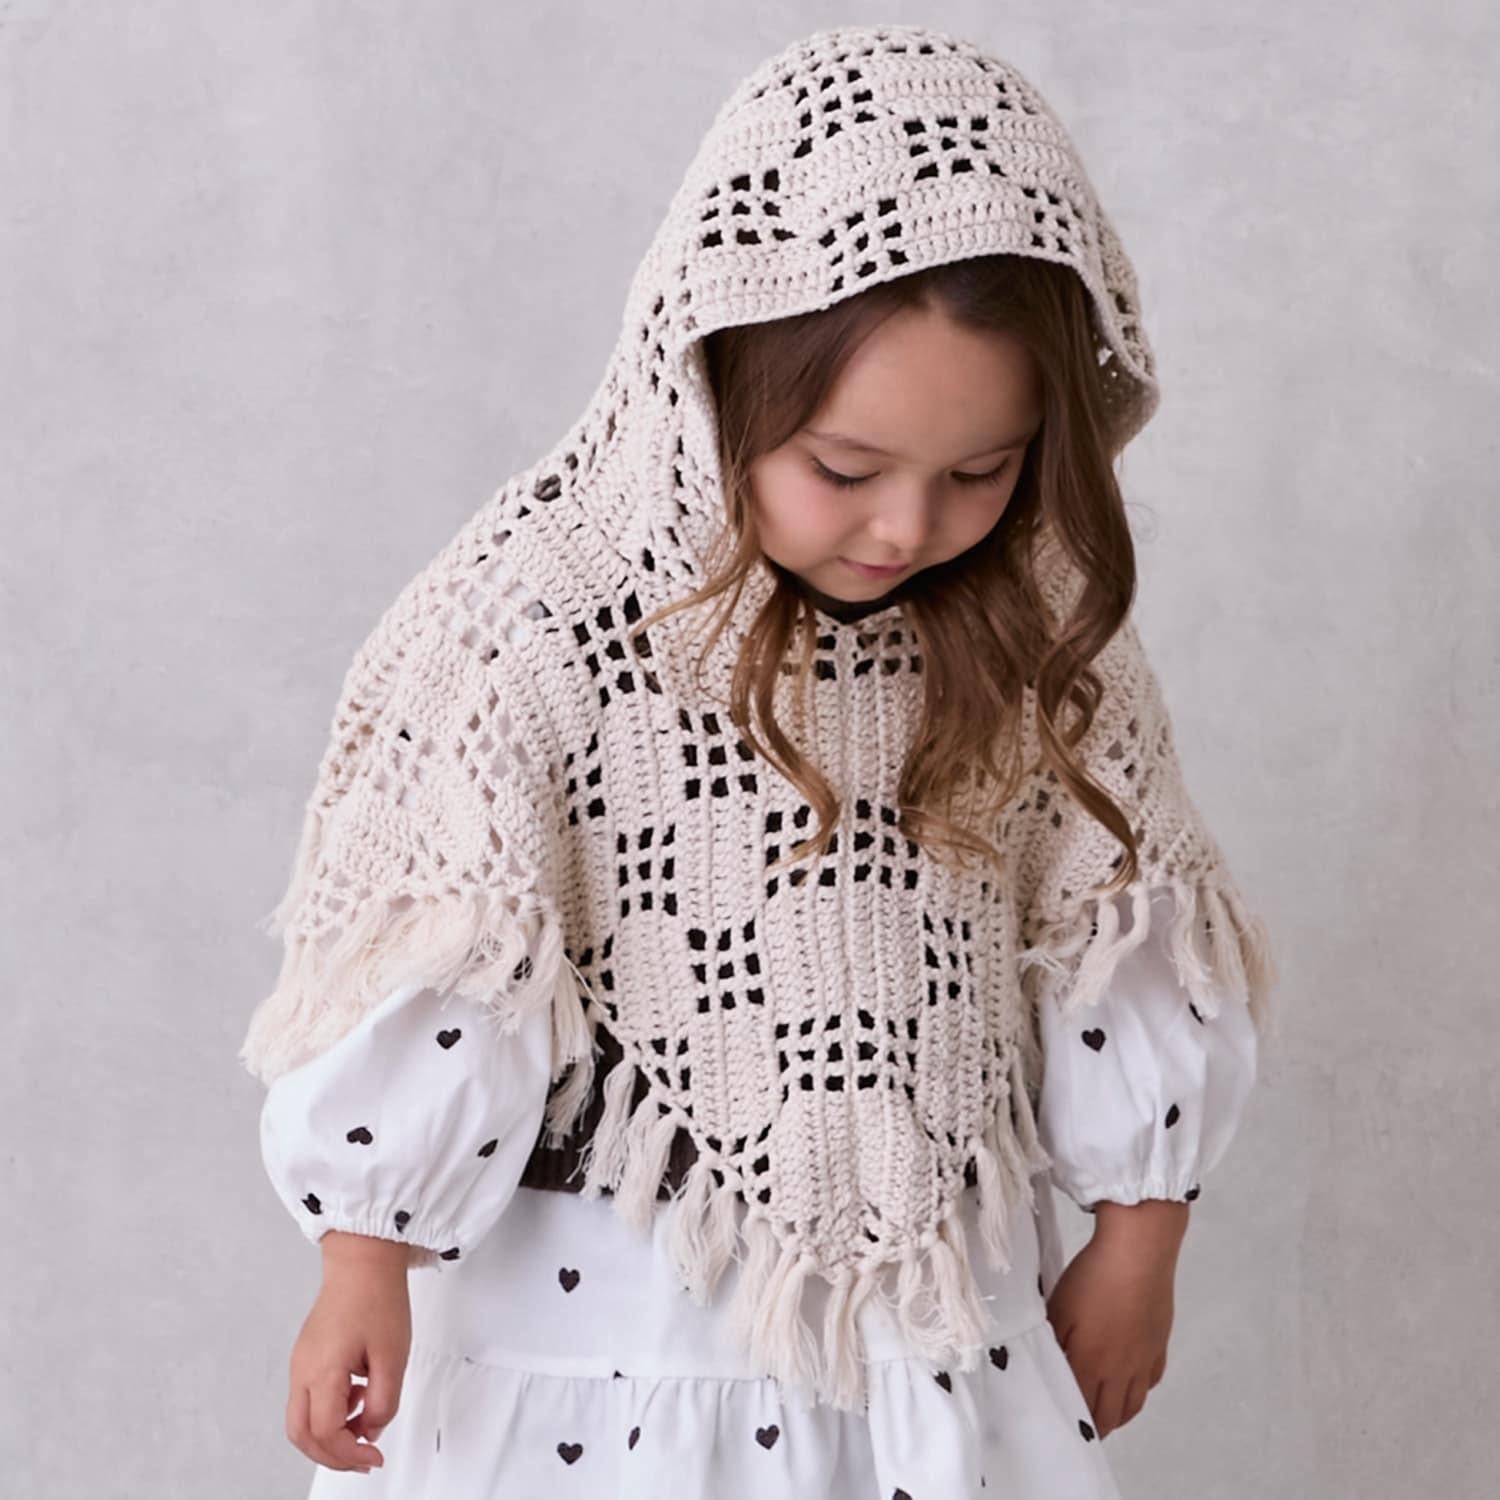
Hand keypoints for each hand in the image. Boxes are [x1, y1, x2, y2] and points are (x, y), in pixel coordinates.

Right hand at [284, 1231, 416, 1472]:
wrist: (363, 1259)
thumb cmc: (377, 1299)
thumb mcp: (393, 1356)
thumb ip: (383, 1402)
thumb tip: (371, 1430)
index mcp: (321, 1372)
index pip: (326, 1433)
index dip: (350, 1454)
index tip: (375, 1458)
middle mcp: (302, 1371)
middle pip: (301, 1434)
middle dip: (331, 1455)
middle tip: (363, 1459)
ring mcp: (301, 1362)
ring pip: (301, 1419)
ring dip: (329, 1435)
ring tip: (364, 1427)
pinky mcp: (307, 1354)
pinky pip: (308, 1397)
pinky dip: (329, 1411)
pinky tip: (358, 1397)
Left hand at [1043, 1200, 1186, 1438]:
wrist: (1139, 1254)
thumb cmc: (1093, 1279)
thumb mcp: (1059, 1308)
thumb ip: (1053, 1343)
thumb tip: (1047, 1368)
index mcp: (1091, 1365)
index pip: (1082, 1410)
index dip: (1072, 1422)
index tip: (1062, 1427)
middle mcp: (1121, 1372)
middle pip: (1110, 1416)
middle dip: (1094, 1427)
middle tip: (1081, 1426)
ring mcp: (1144, 1360)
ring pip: (1133, 1405)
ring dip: (1117, 1416)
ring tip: (1103, 1414)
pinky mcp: (1160, 1345)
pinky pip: (1150, 1383)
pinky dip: (1138, 1392)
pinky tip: (1130, 1383)